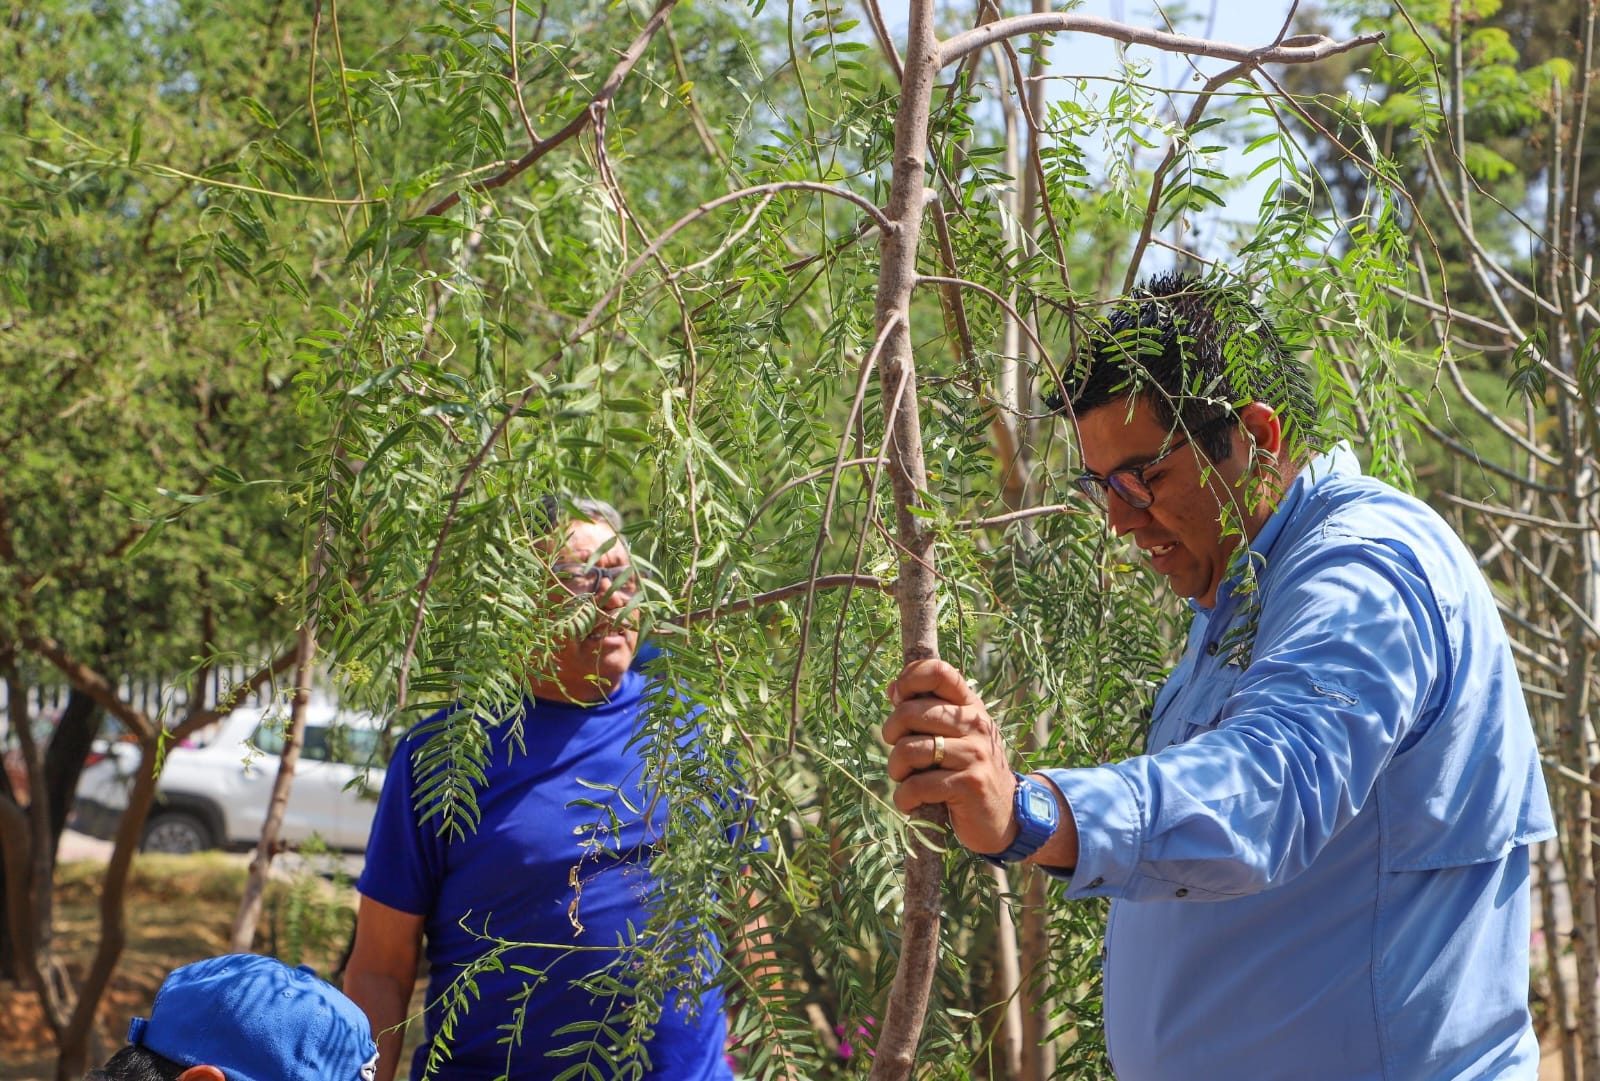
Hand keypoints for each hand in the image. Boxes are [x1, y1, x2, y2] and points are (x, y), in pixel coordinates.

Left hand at [882, 659, 1018, 855]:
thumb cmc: (968, 771)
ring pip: (908, 750)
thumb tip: (892, 688)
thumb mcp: (954, 735)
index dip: (910, 679)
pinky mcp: (969, 784)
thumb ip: (925, 711)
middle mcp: (976, 724)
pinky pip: (917, 786)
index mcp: (970, 706)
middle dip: (891, 734)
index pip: (939, 672)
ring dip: (896, 769)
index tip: (899, 699)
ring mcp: (975, 754)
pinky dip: (905, 797)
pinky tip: (912, 802)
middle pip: (909, 712)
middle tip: (899, 754)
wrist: (1005, 815)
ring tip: (905, 779)